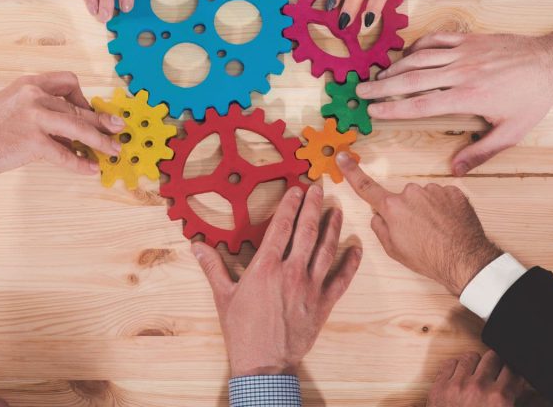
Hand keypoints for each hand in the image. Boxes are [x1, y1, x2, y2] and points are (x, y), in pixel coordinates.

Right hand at [0, 72, 122, 177]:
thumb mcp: (12, 105)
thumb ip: (38, 108)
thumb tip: (68, 126)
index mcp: (29, 83)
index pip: (68, 81)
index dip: (83, 97)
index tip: (89, 111)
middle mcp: (34, 95)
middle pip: (79, 107)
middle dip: (102, 120)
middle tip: (118, 128)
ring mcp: (34, 117)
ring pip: (79, 128)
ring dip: (101, 141)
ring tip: (113, 150)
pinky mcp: (32, 141)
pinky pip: (64, 153)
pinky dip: (80, 163)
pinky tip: (90, 169)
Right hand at [192, 186, 362, 376]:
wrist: (264, 363)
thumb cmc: (242, 330)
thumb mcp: (223, 296)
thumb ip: (213, 267)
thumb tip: (196, 245)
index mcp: (266, 267)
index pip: (281, 226)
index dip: (290, 205)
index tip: (296, 190)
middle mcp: (291, 271)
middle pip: (306, 231)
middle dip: (313, 207)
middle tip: (319, 189)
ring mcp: (310, 287)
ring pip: (326, 249)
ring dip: (333, 227)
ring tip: (336, 210)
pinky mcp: (324, 304)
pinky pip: (341, 279)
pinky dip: (350, 262)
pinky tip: (356, 248)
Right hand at [336, 153, 500, 295]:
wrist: (465, 260)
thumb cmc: (428, 258)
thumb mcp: (393, 249)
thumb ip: (380, 227)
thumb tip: (378, 215)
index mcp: (393, 207)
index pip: (366, 187)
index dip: (352, 172)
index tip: (343, 157)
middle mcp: (412, 193)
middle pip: (403, 198)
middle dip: (407, 211)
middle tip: (419, 232)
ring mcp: (434, 190)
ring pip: (424, 197)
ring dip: (428, 210)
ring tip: (437, 231)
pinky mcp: (454, 192)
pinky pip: (443, 197)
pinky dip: (445, 209)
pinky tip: (449, 225)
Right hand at [357, 32, 552, 175]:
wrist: (552, 62)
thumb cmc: (532, 99)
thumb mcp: (511, 132)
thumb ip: (481, 151)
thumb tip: (455, 170)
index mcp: (467, 97)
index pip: (421, 104)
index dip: (394, 108)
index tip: (373, 111)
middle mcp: (460, 73)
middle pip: (412, 79)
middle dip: (382, 86)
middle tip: (361, 91)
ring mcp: (464, 53)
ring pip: (420, 58)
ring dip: (395, 66)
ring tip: (376, 76)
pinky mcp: (470, 39)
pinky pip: (436, 39)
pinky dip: (418, 46)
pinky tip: (407, 55)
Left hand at [428, 351, 525, 406]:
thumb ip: (519, 403)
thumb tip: (534, 393)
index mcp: (499, 399)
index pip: (513, 368)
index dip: (513, 371)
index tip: (511, 374)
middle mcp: (479, 388)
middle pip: (493, 356)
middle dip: (497, 365)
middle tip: (495, 374)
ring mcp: (457, 385)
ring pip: (471, 356)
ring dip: (476, 365)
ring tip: (477, 376)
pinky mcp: (439, 386)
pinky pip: (451, 363)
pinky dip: (457, 368)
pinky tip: (460, 378)